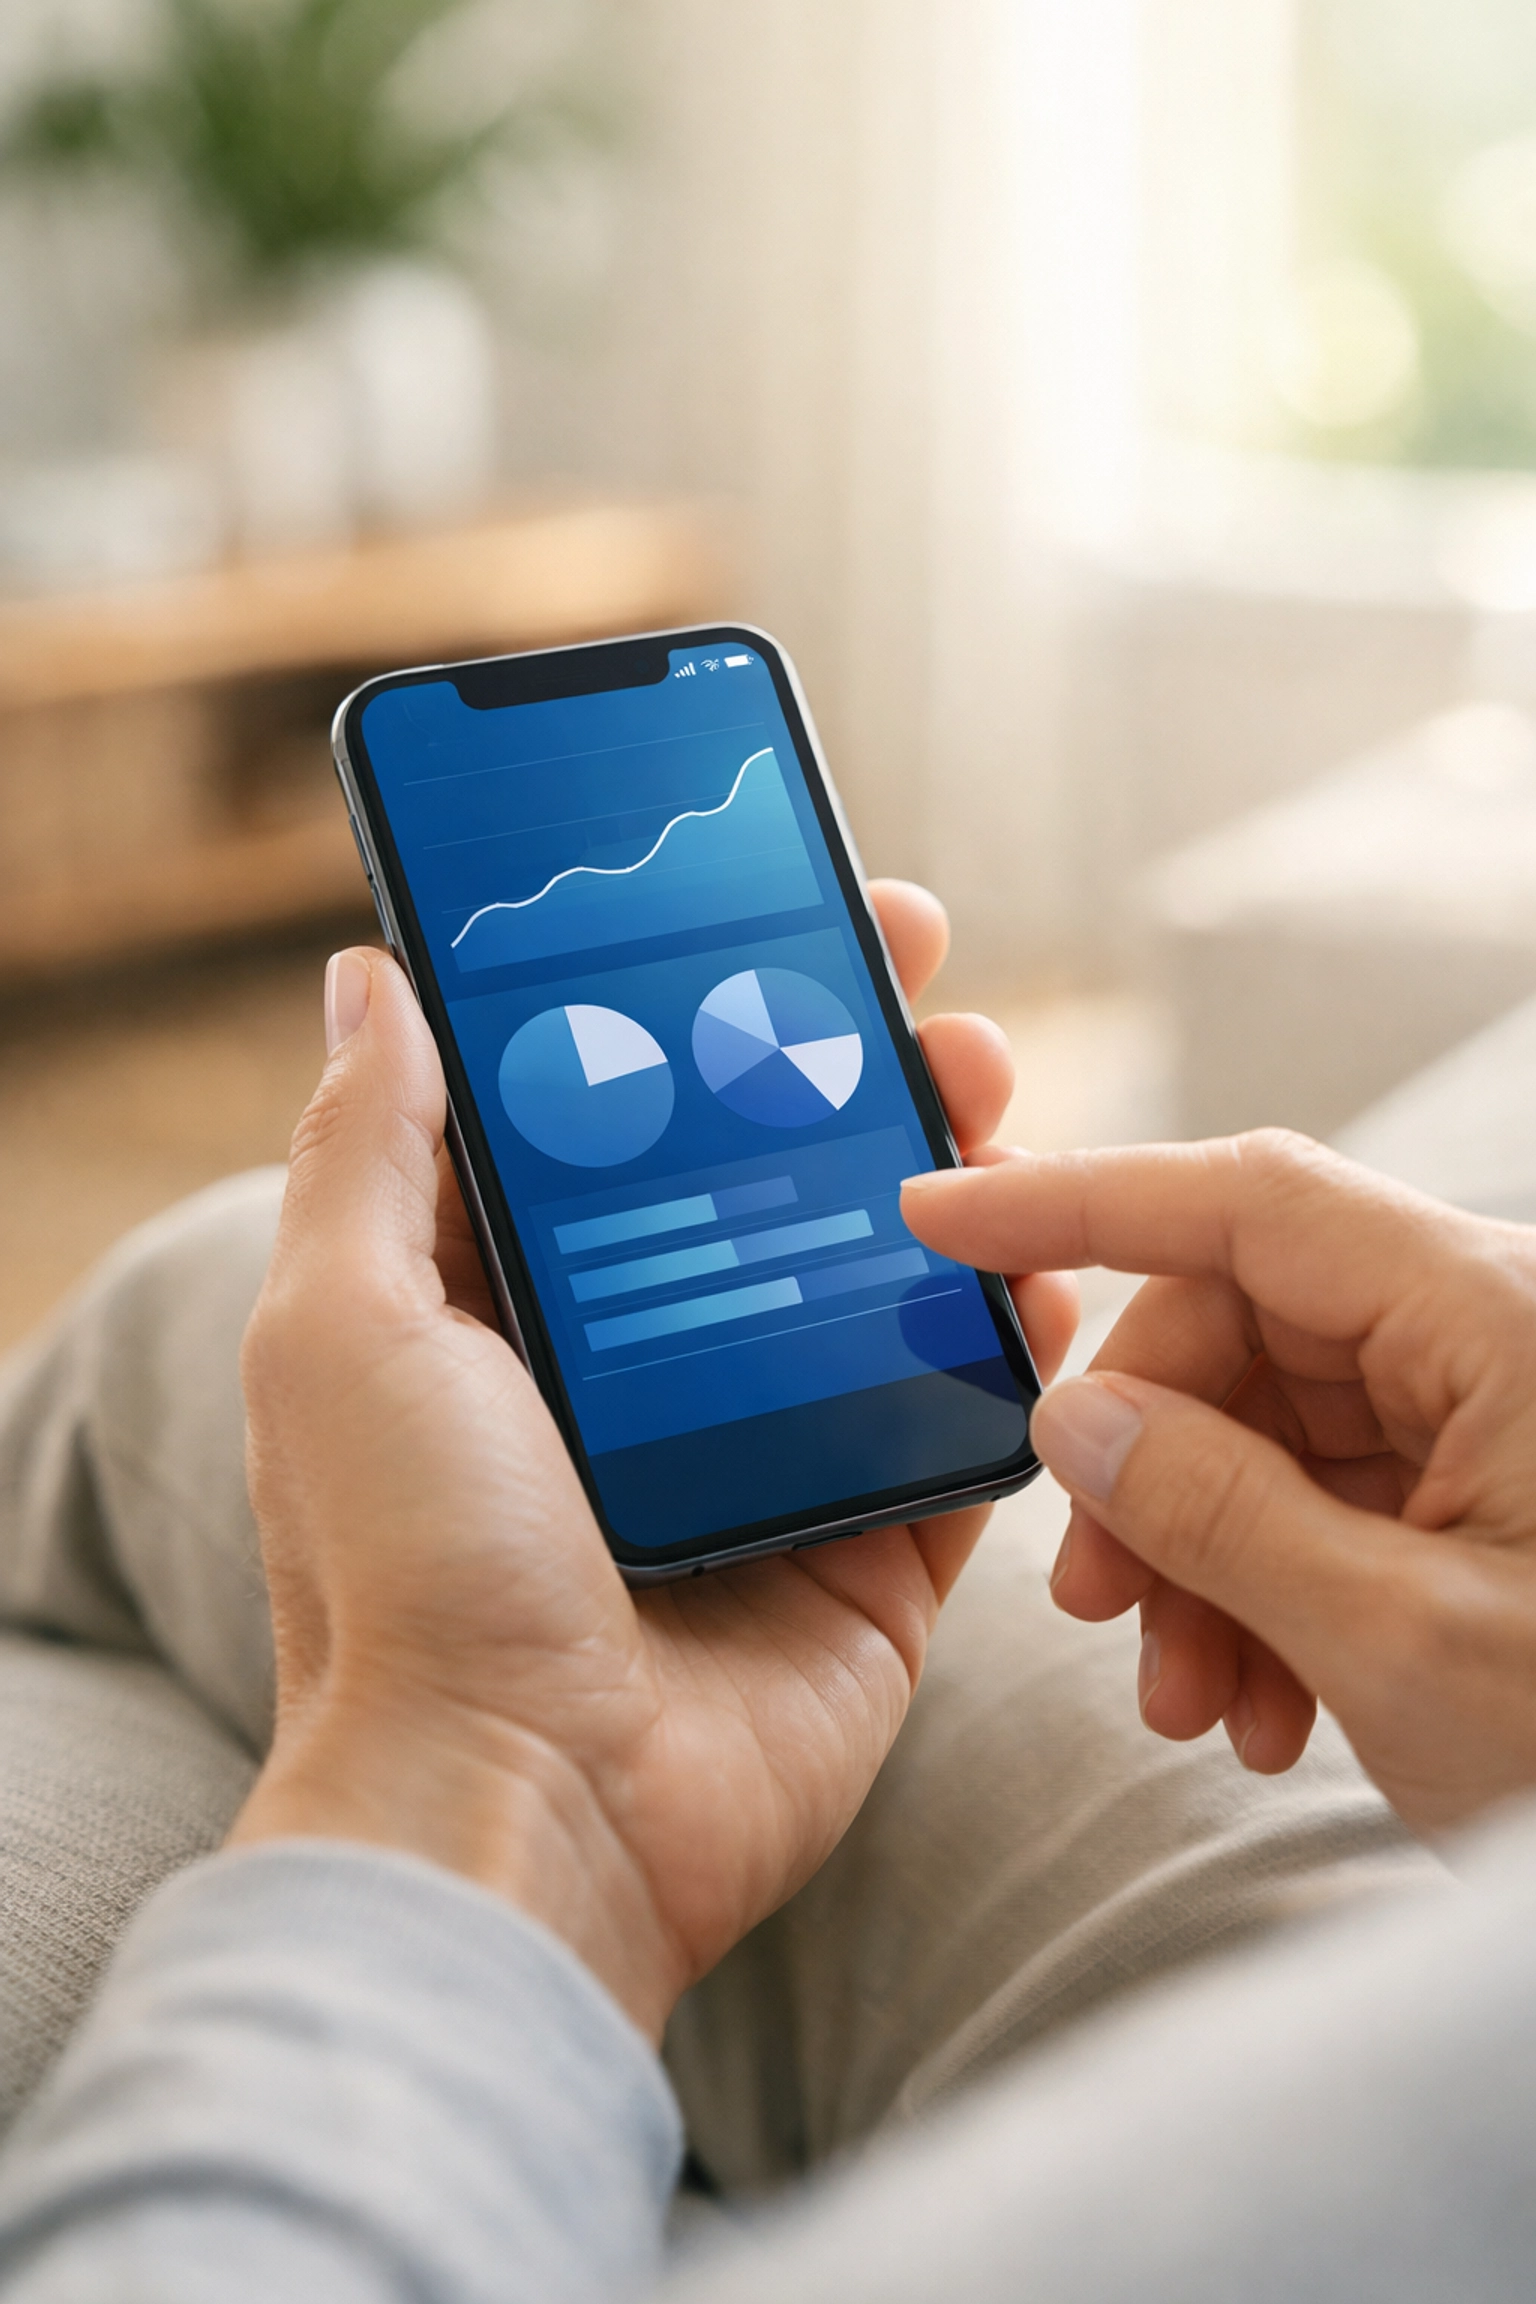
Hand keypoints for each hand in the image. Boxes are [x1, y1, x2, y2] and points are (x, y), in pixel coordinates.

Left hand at [233, 883, 1077, 2037]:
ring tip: (993, 1102)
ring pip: (891, 1276)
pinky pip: (967, 1417)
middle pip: (780, 1171)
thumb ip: (371, 1149)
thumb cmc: (409, 1573)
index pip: (630, 1108)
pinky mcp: (872, 1543)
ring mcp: (773, 1451)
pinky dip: (1019, 1341)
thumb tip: (371, 978)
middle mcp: (652, 1366)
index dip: (702, 998)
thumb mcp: (346, 1329)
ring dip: (956, 1176)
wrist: (529, 1815)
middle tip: (923, 982)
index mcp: (522, 1303)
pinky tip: (1051, 1274)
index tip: (773, 901)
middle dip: (857, 1060)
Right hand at [902, 1130, 1535, 1836]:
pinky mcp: (1487, 1496)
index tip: (942, 1218)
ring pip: (1272, 1427)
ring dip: (1197, 1559)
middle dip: (1144, 1465)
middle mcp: (1491, 1335)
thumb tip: (1073, 1418)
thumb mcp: (1401, 1641)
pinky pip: (1328, 1499)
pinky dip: (1267, 1595)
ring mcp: (1490, 1416)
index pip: (1247, 1201)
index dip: (1077, 1200)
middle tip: (1090, 1604)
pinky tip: (1260, 1711)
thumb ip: (1216, 1510)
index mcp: (1495, 1315)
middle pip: (1241, 1328)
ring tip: (1189, 1703)